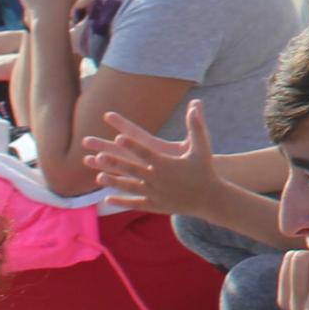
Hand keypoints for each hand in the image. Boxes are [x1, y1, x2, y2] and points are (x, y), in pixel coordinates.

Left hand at [82, 102, 222, 216]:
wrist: (210, 198)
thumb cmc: (205, 170)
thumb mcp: (202, 147)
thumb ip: (196, 125)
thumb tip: (195, 104)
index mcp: (167, 163)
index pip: (146, 151)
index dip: (132, 144)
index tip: (118, 137)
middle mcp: (158, 178)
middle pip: (133, 169)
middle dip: (115, 162)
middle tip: (98, 156)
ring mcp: (155, 193)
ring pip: (130, 186)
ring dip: (114, 181)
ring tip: (98, 176)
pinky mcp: (155, 205)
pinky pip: (135, 203)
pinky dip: (121, 201)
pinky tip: (106, 199)